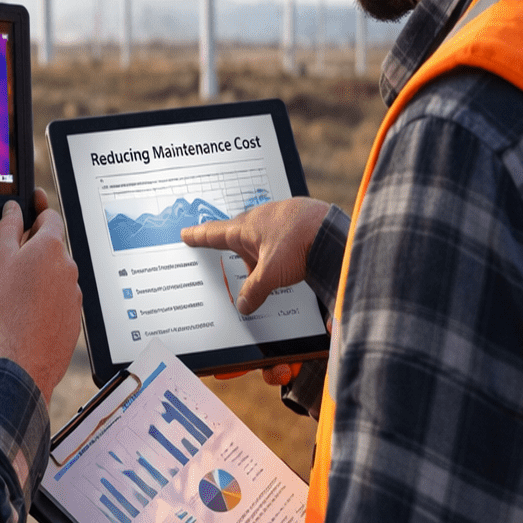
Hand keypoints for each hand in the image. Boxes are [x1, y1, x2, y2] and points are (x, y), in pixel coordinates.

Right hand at [0, 190, 81, 403]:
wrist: (29, 354)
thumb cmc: (14, 310)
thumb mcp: (2, 260)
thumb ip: (9, 228)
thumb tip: (13, 208)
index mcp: (51, 246)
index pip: (50, 216)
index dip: (38, 209)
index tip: (33, 203)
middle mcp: (69, 264)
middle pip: (52, 245)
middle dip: (35, 247)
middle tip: (13, 259)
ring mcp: (74, 288)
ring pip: (56, 272)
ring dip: (41, 274)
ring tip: (19, 291)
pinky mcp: (75, 310)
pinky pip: (61, 295)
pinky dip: (48, 296)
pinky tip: (30, 308)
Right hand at [181, 196, 328, 314]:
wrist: (335, 232)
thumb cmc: (301, 243)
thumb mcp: (271, 275)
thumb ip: (254, 291)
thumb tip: (243, 305)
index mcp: (246, 227)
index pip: (214, 233)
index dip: (198, 236)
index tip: (186, 233)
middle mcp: (261, 218)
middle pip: (240, 235)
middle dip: (235, 249)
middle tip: (229, 256)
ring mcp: (282, 217)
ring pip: (263, 236)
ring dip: (261, 251)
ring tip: (268, 269)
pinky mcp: (300, 220)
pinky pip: (282, 234)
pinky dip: (280, 247)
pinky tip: (290, 259)